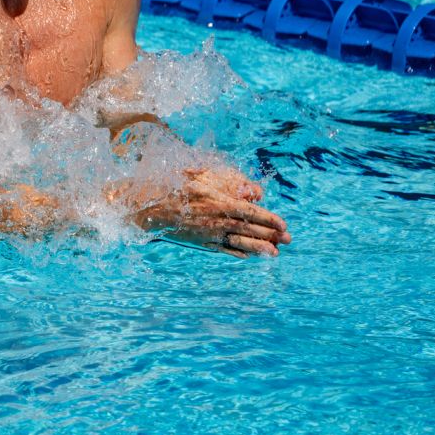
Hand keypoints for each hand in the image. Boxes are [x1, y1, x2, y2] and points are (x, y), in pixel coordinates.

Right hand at [118, 167, 291, 257]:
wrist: (147, 207)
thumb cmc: (172, 186)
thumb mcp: (200, 177)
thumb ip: (227, 183)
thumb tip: (253, 192)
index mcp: (218, 202)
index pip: (250, 213)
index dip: (269, 219)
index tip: (284, 224)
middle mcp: (215, 221)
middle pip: (249, 229)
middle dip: (271, 235)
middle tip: (288, 240)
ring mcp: (207, 234)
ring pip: (239, 243)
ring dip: (259, 248)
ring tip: (274, 253)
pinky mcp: (199, 242)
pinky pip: (221, 249)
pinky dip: (236, 253)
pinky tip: (247, 256)